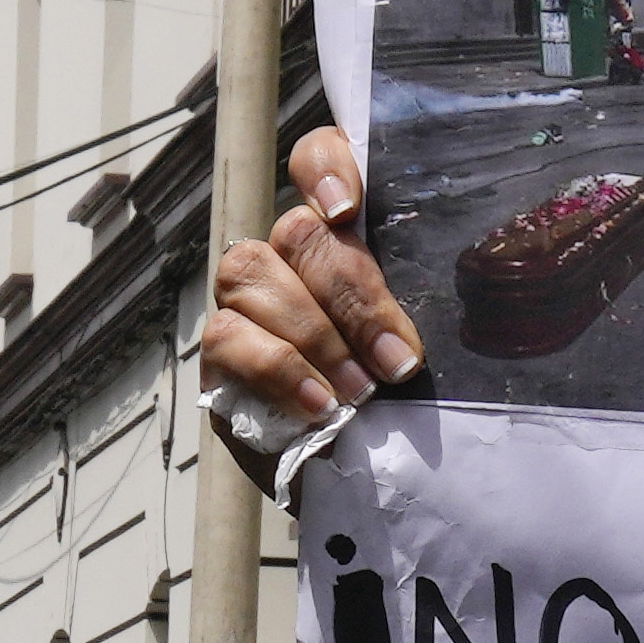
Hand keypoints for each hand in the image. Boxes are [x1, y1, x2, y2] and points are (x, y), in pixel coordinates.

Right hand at [198, 122, 423, 474]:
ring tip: (361, 393)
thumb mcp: (425, 354)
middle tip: (399, 363)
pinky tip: (320, 406)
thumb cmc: (403, 407)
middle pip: (297, 231)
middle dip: (352, 297)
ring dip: (316, 336)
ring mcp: (247, 300)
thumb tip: (421, 319)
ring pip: (253, 272)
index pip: (317, 159)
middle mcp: (288, 256)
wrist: (364, 483)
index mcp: (342, 237)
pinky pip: (229, 336)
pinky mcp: (219, 352)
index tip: (346, 209)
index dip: (325, 165)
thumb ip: (416, 315)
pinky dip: (279, 370)